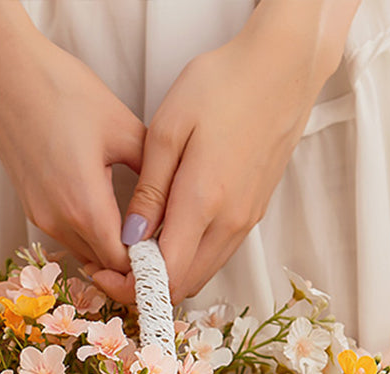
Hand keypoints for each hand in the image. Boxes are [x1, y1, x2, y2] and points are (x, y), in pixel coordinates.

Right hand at [0, 0, 143, 272]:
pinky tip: (107, 211)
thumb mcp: (122, 128)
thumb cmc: (62, 91)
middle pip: (104, 265)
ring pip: (85, 254)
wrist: (3, 72)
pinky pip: (69, 236)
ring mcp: (41, 217)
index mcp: (85, 207)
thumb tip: (173, 201)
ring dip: (109, 249)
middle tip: (157, 238)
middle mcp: (59, 222)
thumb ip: (152, 173)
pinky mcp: (32, 208)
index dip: (147, 263)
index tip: (167, 245)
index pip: (122, 264)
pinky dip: (90, 235)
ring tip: (135, 226)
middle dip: (131, 261)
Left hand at [91, 1, 358, 304]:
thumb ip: (149, 192)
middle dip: (144, 288)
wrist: (283, 68)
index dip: (131, 286)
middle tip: (114, 268)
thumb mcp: (168, 129)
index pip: (165, 275)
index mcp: (203, 202)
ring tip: (136, 253)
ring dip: (167, 276)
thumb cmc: (223, 86)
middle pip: (183, 285)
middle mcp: (229, 223)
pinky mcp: (252, 214)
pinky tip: (168, 236)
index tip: (106, 274)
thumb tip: (130, 238)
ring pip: (201, 274)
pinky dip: (188, 260)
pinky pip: (215, 255)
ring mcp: (245, 222)